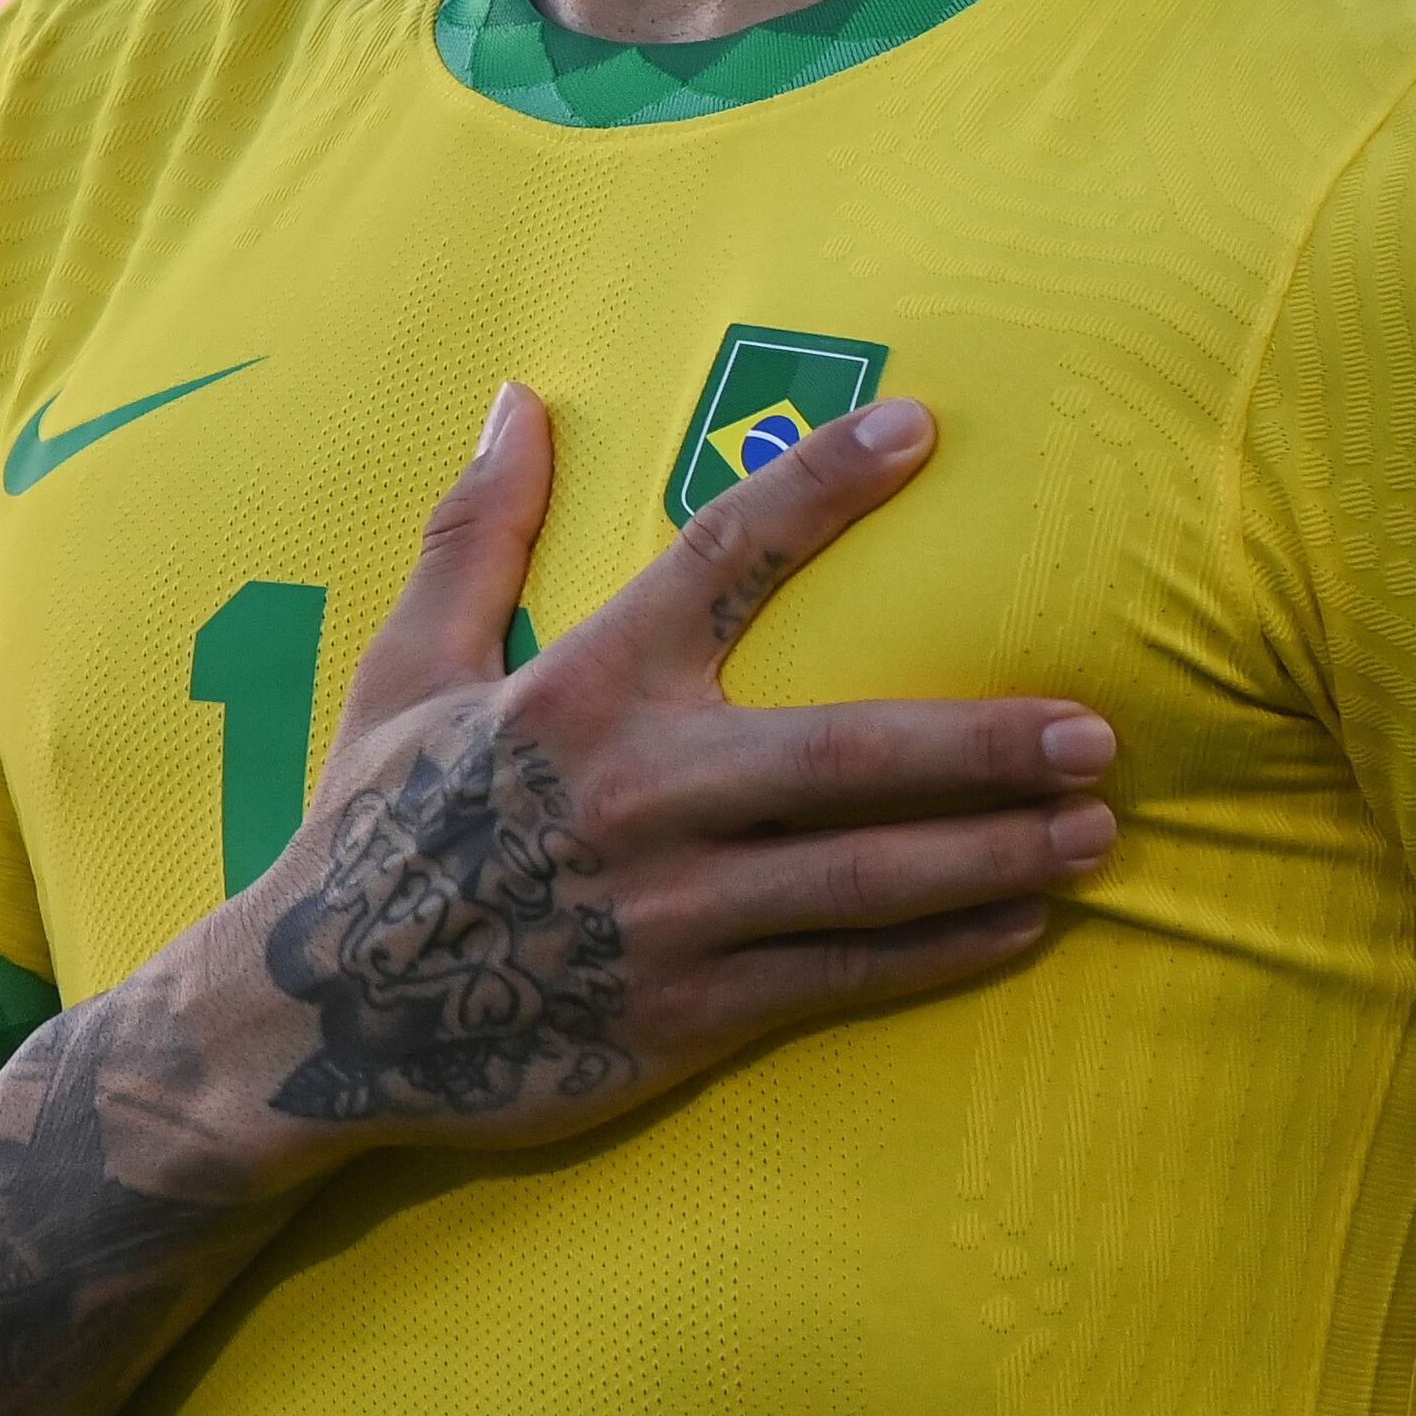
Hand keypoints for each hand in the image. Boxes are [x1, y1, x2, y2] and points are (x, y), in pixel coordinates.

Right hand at [177, 381, 1115, 1170]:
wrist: (315, 1016)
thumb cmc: (369, 829)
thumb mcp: (405, 667)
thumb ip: (474, 532)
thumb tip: (516, 400)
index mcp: (579, 688)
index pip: (721, 556)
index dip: (822, 484)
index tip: (920, 428)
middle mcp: (639, 790)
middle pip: (850, 754)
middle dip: (987, 743)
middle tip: (1097, 729)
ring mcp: (672, 910)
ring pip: (870, 877)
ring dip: (997, 852)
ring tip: (1100, 828)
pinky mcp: (686, 1012)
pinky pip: (842, 978)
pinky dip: (941, 951)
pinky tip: (1022, 927)